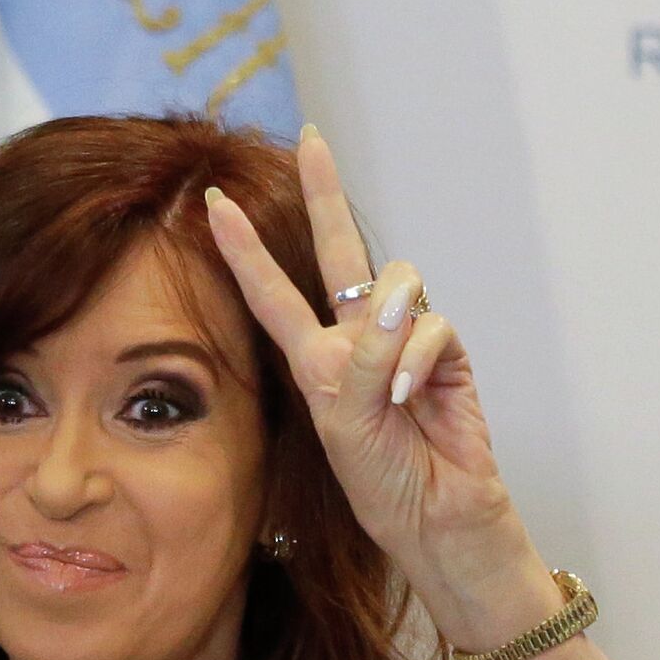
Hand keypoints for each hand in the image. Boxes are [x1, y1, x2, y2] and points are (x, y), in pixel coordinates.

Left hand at [204, 126, 546, 642]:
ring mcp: (403, 343)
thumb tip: (400, 297)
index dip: (244, 249)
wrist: (437, 519)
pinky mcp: (447, 353)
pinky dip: (420, 360)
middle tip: (312, 139)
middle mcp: (355, 340)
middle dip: (326, 195)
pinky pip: (433, 324)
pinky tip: (415, 400)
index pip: (272, 293)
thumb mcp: (345, 424)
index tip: (213, 203)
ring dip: (391, 329)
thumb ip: (365, 359)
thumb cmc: (380, 482)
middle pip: (339, 252)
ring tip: (393, 395)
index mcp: (314, 359)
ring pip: (397, 283)